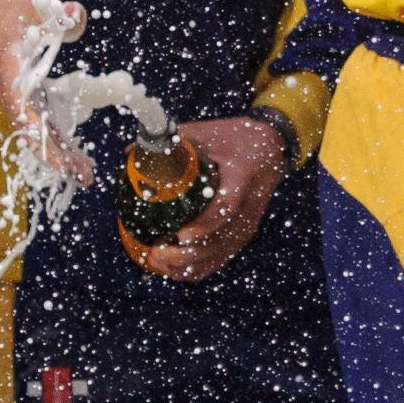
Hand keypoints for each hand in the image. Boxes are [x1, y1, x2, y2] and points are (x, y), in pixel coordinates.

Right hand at [0, 0, 89, 183]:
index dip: (34, 131)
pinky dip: (63, 143)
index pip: (19, 108)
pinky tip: (82, 160)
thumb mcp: (31, 6)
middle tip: (80, 175)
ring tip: (87, 176)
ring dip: (63, 156)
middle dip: (55, 156)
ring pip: (42, 134)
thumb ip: (57, 12)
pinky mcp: (32, 100)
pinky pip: (47, 126)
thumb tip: (76, 15)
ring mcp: (22, 100)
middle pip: (33, 132)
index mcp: (9, 74)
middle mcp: (13, 94)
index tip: (49, 152)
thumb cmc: (10, 13)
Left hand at [129, 116, 283, 282]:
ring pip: (218, 256)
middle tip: (157, 252)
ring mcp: (246, 225)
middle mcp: (248, 208)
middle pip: (220, 242)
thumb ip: (172, 141)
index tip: (182, 236)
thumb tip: (131, 152)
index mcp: (242, 178)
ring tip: (156, 260)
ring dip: (187, 266)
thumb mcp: (208, 133)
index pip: (227, 208)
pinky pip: (220, 259)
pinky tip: (172, 269)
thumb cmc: (237, 139)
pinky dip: (196, 269)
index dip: (205, 225)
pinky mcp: (242, 235)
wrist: (272, 149)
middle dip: (186, 255)